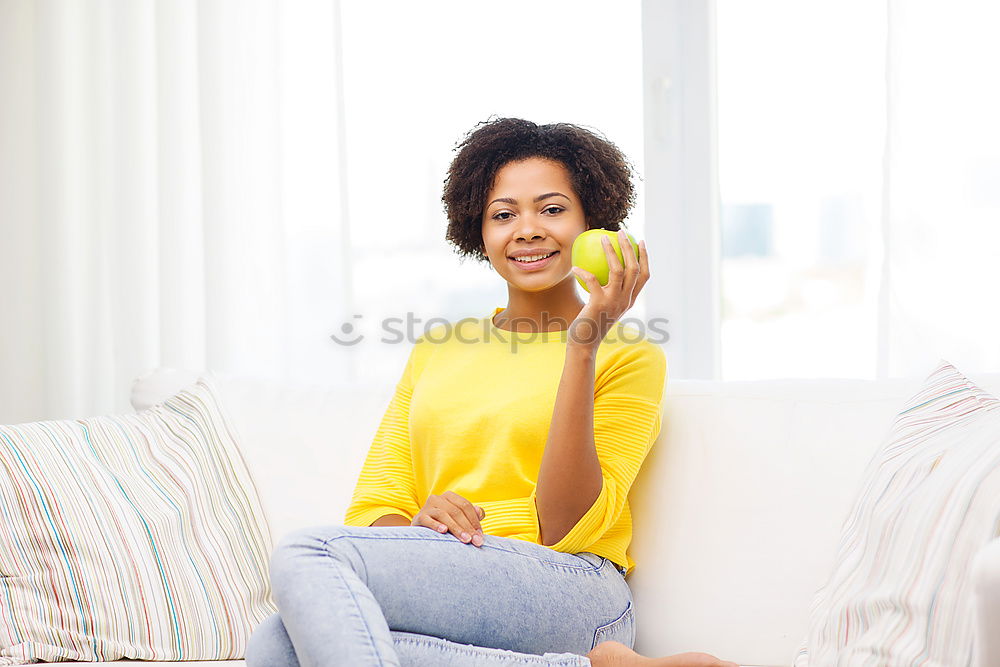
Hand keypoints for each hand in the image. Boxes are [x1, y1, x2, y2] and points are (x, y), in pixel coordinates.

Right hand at [411, 490, 485, 546]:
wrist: (420, 532)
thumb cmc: (443, 525)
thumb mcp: (458, 519)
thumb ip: (471, 515)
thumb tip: (480, 513)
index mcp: (449, 496)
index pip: (465, 506)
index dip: (475, 521)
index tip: (480, 536)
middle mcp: (437, 498)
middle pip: (456, 511)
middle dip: (468, 527)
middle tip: (476, 541)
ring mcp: (427, 507)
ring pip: (444, 515)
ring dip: (457, 528)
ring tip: (466, 540)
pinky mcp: (418, 517)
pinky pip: (428, 520)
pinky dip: (436, 525)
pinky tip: (444, 531)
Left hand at [570, 229, 648, 348]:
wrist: (584, 344)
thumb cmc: (591, 323)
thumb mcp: (604, 306)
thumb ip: (607, 291)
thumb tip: (599, 269)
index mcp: (630, 300)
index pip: (644, 276)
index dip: (645, 257)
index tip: (641, 241)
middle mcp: (626, 300)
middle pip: (634, 269)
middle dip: (630, 247)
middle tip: (621, 232)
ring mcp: (614, 302)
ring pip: (618, 271)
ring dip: (611, 252)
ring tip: (603, 238)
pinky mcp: (599, 304)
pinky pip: (592, 281)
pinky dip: (583, 272)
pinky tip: (575, 267)